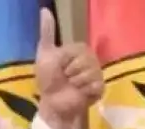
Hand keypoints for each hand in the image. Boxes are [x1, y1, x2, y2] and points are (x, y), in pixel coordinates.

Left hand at [34, 8, 103, 128]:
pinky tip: (80, 94)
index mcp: (80, 50)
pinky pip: (96, 85)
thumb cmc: (48, 80)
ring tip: (72, 87)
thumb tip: (44, 9)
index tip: (59, 67)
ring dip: (76, 82)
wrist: (52, 103)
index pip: (78, 49)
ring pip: (91, 73)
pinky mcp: (100, 88)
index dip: (65, 60)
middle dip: (71, 72)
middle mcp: (91, 60)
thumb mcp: (45, 54)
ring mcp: (97, 74)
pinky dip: (84, 91)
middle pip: (86, 60)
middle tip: (65, 79)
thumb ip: (47, 33)